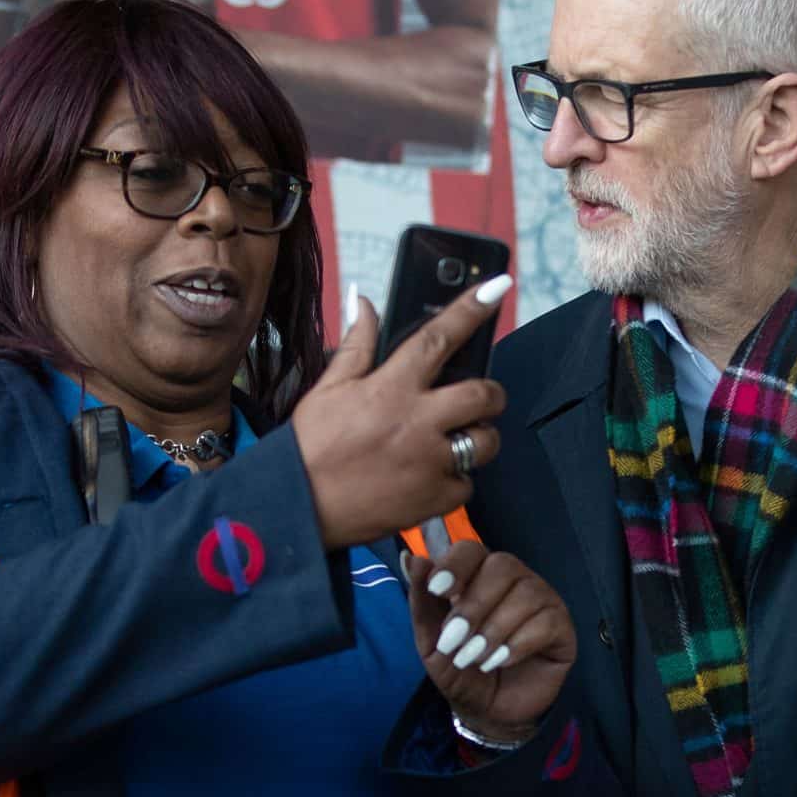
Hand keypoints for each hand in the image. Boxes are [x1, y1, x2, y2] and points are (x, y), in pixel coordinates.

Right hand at [291, 277, 511, 548]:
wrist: (298, 509)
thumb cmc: (310, 447)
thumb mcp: (328, 388)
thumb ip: (356, 344)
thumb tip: (363, 301)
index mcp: (391, 387)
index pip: (441, 336)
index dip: (473, 308)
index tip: (498, 287)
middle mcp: (418, 422)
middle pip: (483, 394)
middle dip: (490, 392)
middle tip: (479, 397)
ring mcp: (430, 462)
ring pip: (485, 441)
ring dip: (479, 437)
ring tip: (455, 440)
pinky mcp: (435, 499)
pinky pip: (467, 484)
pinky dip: (455, 480)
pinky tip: (431, 476)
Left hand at [403, 542, 575, 740]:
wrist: (486, 712)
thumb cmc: (459, 670)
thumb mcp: (431, 642)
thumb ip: (422, 602)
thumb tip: (413, 559)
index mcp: (479, 575)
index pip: (472, 550)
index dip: (456, 565)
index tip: (437, 590)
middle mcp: (514, 579)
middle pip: (502, 566)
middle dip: (474, 604)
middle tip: (454, 640)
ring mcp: (542, 599)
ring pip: (525, 593)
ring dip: (494, 629)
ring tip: (474, 658)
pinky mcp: (561, 627)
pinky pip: (546, 621)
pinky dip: (518, 643)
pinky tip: (500, 661)